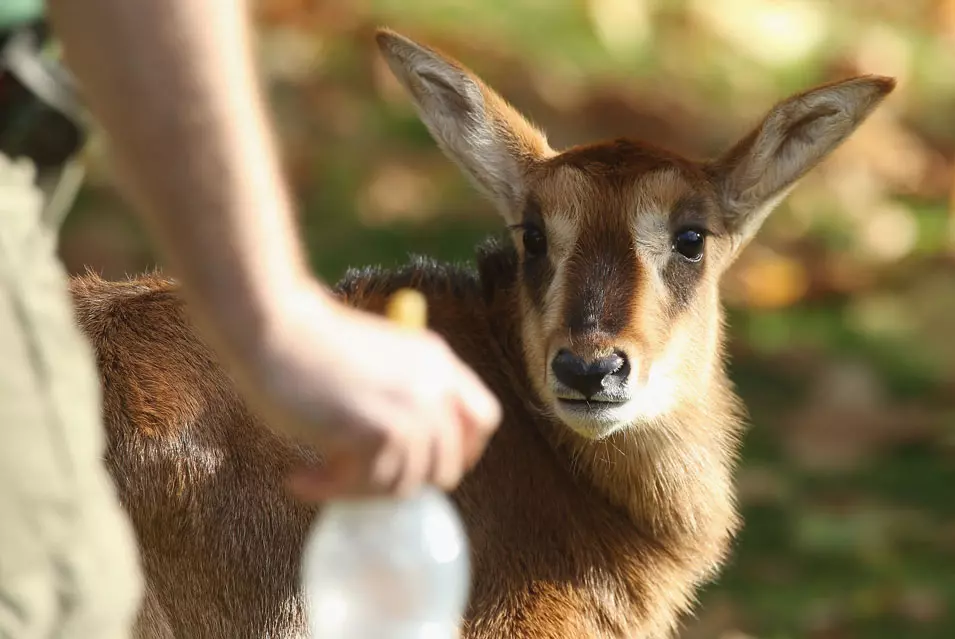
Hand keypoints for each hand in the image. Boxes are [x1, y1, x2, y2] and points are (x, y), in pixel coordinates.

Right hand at [232, 279, 501, 500]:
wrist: (272, 327)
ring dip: (357, 489)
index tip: (426, 468)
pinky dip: (331, 490)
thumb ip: (403, 396)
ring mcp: (412, 409)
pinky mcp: (381, 431)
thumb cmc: (307, 344)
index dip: (461, 452)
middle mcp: (435, 384)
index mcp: (438, 360)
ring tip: (317, 474)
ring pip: (403, 484)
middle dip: (403, 481)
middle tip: (360, 479)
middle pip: (447, 466)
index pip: (484, 419)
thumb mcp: (376, 361)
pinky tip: (300, 478)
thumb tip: (412, 462)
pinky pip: (366, 486)